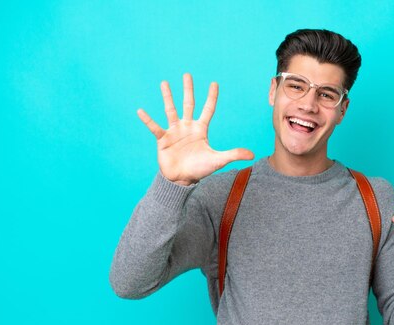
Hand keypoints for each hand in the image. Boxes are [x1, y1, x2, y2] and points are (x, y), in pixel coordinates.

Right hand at [137, 74, 254, 184]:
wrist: (182, 179)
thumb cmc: (200, 169)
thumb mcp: (218, 160)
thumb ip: (233, 154)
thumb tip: (252, 154)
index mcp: (201, 129)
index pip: (208, 109)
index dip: (211, 97)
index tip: (214, 83)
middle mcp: (187, 127)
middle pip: (188, 104)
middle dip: (188, 89)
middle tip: (187, 74)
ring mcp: (174, 131)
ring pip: (171, 110)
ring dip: (167, 97)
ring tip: (164, 83)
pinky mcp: (163, 139)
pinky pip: (155, 127)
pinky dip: (148, 120)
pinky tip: (140, 111)